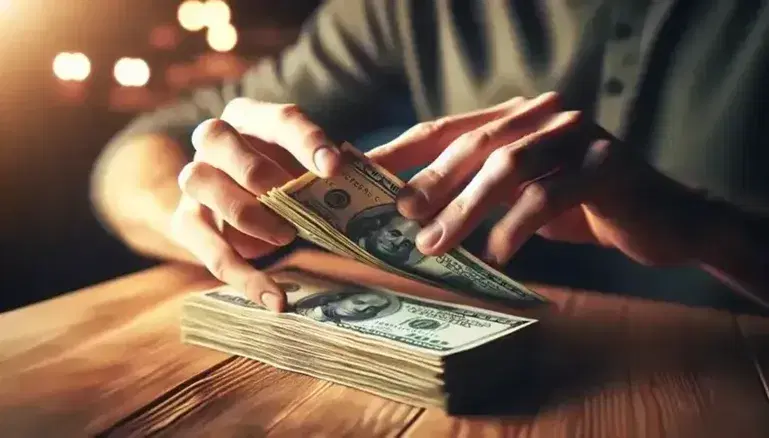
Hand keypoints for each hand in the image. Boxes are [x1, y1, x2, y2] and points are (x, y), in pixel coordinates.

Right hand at [171, 99, 342, 310]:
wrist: (235, 207)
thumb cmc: (287, 184)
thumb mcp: (309, 173)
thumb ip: (335, 176)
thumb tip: (388, 191)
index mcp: (251, 118)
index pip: (278, 119)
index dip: (306, 141)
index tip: (335, 166)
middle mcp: (214, 141)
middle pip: (217, 138)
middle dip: (258, 170)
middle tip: (291, 198)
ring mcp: (194, 180)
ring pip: (200, 182)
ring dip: (244, 212)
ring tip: (284, 238)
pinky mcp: (186, 223)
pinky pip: (207, 248)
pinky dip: (242, 276)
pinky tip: (275, 297)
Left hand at [369, 92, 706, 267]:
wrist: (664, 221)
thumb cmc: (583, 210)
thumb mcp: (522, 199)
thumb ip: (480, 196)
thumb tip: (415, 220)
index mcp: (517, 120)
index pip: (448, 129)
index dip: (403, 150)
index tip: (363, 174)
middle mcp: (544, 118)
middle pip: (475, 143)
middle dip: (432, 181)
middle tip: (400, 216)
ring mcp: (577, 135)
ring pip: (508, 165)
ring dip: (466, 208)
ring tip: (434, 245)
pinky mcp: (605, 164)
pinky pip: (549, 194)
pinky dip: (515, 227)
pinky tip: (496, 257)